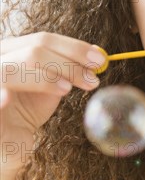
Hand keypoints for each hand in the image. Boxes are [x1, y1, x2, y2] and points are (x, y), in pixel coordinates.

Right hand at [1, 32, 105, 168]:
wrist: (6, 140)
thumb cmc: (26, 109)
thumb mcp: (51, 85)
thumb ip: (67, 69)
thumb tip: (96, 54)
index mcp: (11, 50)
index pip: (43, 39)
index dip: (74, 48)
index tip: (100, 60)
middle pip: (33, 52)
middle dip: (68, 64)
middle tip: (92, 79)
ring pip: (11, 70)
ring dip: (44, 78)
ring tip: (66, 89)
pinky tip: (7, 99)